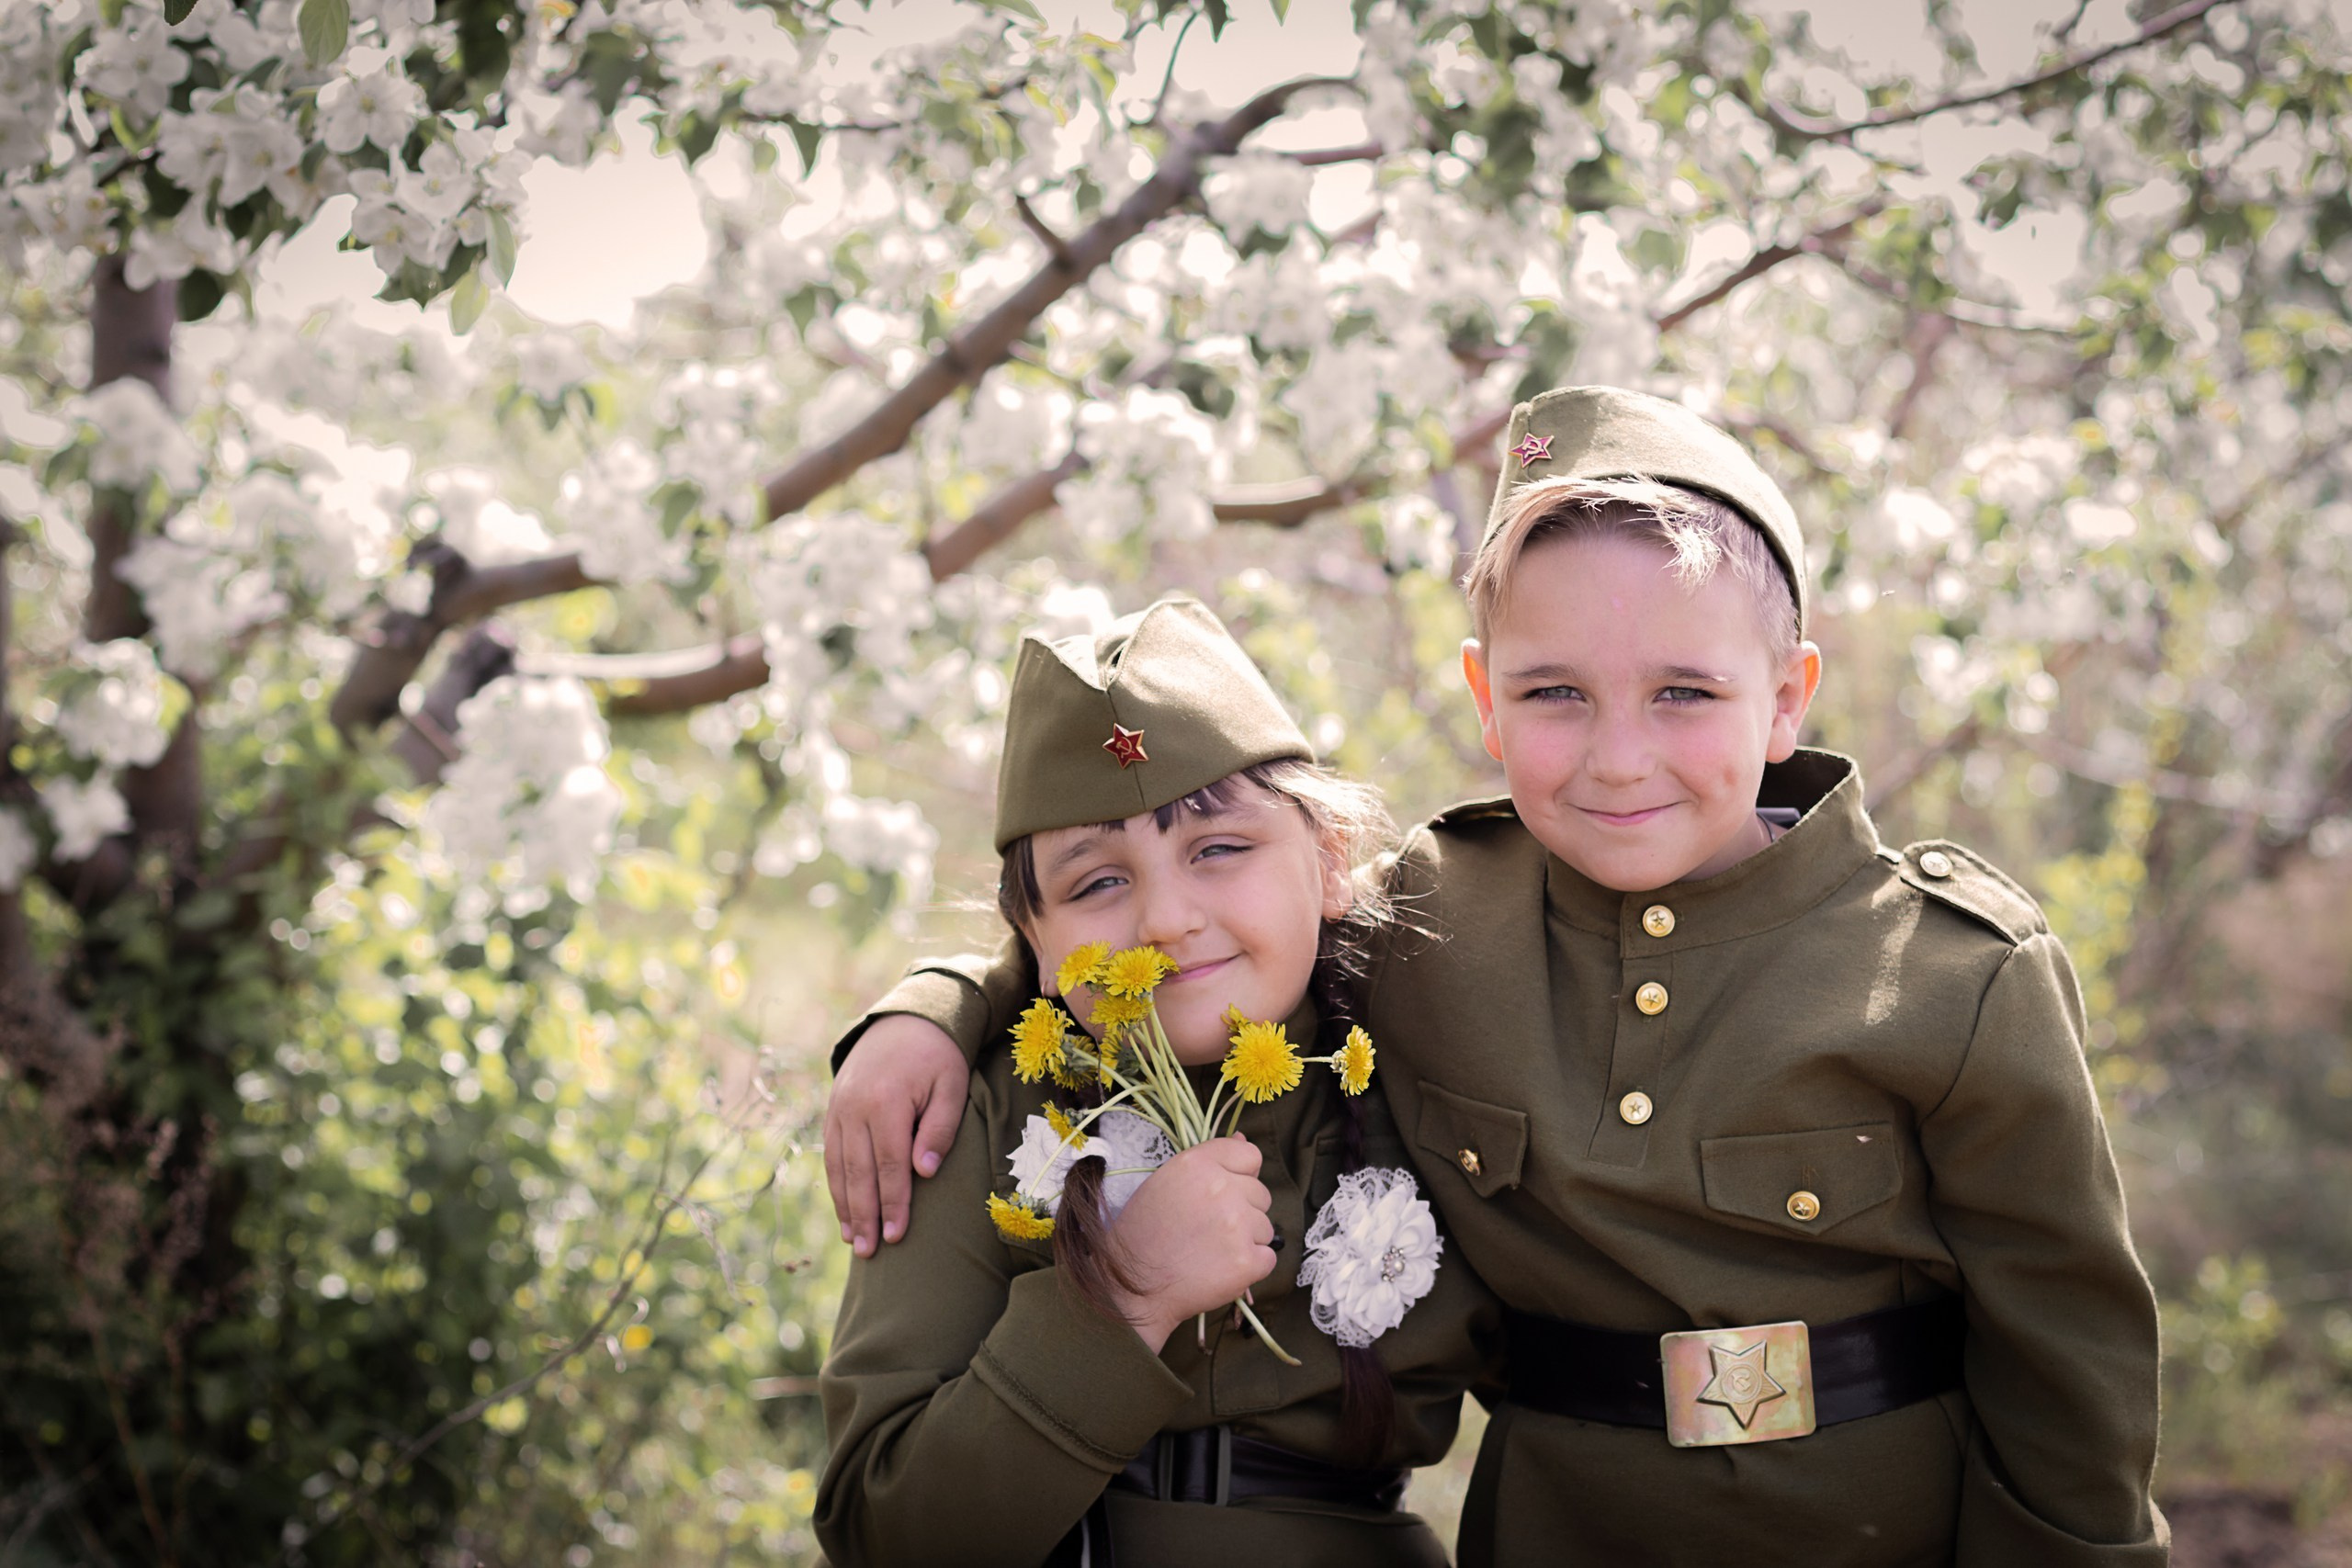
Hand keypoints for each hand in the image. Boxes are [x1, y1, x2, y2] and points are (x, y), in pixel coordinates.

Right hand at [824, 1016, 970, 1255]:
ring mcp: (839, 1109)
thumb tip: (925, 1172)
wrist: (903, 1020)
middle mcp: (855, 1108)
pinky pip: (832, 1155)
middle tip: (871, 1253)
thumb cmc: (937, 1057)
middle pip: (859, 1172)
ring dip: (847, 1208)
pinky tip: (845, 1212)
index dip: (894, 1203)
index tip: (898, 1236)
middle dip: (866, 1216)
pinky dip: (837, 1186)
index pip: (890, 1164)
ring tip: (855, 1242)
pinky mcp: (833, 1111)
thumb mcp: (951, 1085)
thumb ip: (940, 1128)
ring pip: (840, 1167)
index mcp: (886, 1102)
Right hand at [1103, 1136, 1276, 1352]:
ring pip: (1265, 1227)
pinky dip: (1251, 1266)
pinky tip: (1221, 1269)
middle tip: (1210, 1229)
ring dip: (1246, 1239)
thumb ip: (1209, 1160)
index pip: (1250, 1155)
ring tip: (1212, 1251)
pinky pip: (1267, 1257)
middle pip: (1260, 1193)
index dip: (1240, 1174)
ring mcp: (1238, 1226)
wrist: (1133, 1286)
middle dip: (1243, 1210)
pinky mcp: (1248, 1261)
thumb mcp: (1166, 1182)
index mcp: (1198, 1164)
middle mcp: (1222, 1189)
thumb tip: (1245, 1139)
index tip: (1225, 1192)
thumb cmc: (1144, 1232)